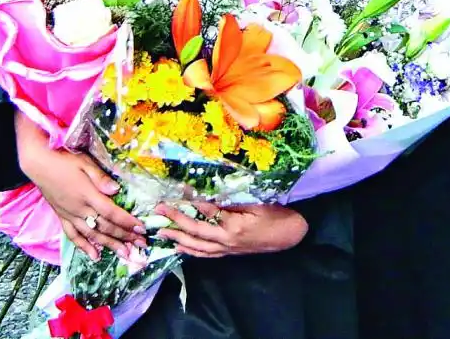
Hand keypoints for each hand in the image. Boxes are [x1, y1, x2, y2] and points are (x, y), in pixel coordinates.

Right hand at [15, 112, 145, 260]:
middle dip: (125, 236)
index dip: (127, 222)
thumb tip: (117, 190)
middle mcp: (79, 209)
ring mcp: (70, 215)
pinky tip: (94, 256)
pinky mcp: (62, 217)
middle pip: (105, 226)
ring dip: (109, 245)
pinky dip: (84, 247)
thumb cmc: (63, 160)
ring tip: (125, 254)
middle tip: (141, 244)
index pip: (111, 212)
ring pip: (92, 234)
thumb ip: (100, 177)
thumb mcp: (84, 162)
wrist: (38, 164)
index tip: (142, 229)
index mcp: (87, 195)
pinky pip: (73, 236)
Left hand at [155, 202, 307, 258]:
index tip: (173, 196)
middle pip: (195, 232)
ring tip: (162, 233)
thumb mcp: (255, 202)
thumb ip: (231, 200)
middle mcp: (226, 241)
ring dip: (178, 238)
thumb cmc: (276, 214)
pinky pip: (205, 253)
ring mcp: (227, 249)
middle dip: (175, 222)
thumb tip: (207, 195)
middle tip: (158, 213)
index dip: (188, 205)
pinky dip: (191, 250)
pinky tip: (181, 246)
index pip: (205, 214)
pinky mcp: (229, 253)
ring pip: (197, 247)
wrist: (290, 235)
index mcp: (233, 226)